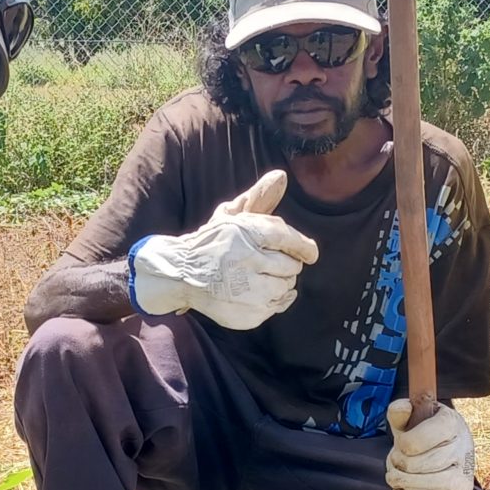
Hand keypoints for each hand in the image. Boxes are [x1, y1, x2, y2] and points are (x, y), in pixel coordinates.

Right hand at [129, 169, 319, 328]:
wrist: (180, 274)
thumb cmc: (212, 242)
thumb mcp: (232, 216)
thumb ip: (259, 197)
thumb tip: (282, 176)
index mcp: (245, 232)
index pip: (287, 238)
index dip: (303, 247)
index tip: (309, 253)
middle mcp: (247, 261)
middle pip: (292, 265)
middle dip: (285, 264)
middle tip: (267, 263)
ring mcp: (248, 290)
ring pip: (287, 286)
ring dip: (280, 283)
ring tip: (259, 278)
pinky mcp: (248, 312)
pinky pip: (278, 306)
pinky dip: (273, 300)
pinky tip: (256, 294)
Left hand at [385, 396, 474, 489]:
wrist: (449, 456)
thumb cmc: (425, 434)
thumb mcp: (412, 419)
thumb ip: (401, 412)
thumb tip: (402, 408)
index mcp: (452, 423)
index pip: (413, 442)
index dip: (401, 445)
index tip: (402, 443)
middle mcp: (464, 449)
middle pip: (414, 465)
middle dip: (397, 464)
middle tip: (397, 460)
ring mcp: (464, 477)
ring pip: (419, 486)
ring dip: (400, 482)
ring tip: (397, 475)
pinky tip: (402, 489)